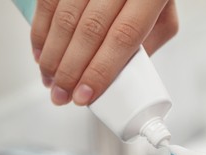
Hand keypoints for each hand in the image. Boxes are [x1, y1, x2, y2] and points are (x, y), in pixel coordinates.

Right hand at [31, 0, 177, 105]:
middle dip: (71, 70)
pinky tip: (41, 54)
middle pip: (90, 30)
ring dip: (53, 55)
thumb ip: (148, 46)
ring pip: (65, 17)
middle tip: (63, 95)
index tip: (85, 95)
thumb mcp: (164, 19)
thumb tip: (120, 77)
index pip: (124, 37)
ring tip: (51, 81)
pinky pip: (48, 3)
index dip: (101, 70)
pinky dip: (41, 32)